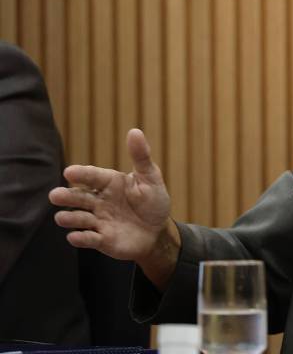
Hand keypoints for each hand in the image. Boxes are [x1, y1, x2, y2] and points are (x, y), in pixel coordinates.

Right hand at [49, 129, 177, 283]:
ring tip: (61, 218)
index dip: (81, 174)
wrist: (158, 231)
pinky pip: (88, 239)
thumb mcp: (150, 177)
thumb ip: (141, 157)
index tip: (69, 172)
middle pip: (79, 197)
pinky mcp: (101, 240)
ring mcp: (98, 220)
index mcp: (109, 182)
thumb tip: (135, 131)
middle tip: (55, 196)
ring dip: (70, 218)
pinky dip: (81, 238)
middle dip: (66, 197)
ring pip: (79, 219)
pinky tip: (75, 237)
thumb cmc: (153, 201)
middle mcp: (99, 201)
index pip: (92, 176)